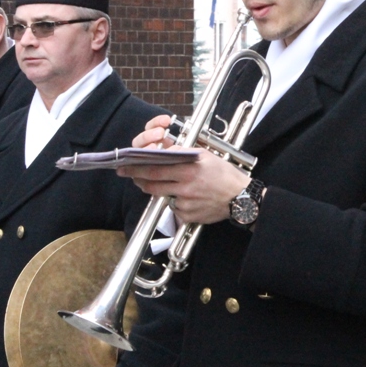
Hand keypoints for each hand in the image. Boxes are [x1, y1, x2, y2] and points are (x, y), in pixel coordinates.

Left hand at [122, 115, 248, 223]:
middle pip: (152, 184)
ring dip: (156, 189)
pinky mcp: (188, 216)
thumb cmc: (224, 174)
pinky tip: (186, 197)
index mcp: (188, 169)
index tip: (125, 166)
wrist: (241, 198)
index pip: (155, 168)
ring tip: (155, 183)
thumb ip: (183, 153)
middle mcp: (184, 186)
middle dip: (137, 178)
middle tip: (128, 174)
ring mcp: (185, 203)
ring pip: (161, 195)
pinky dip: (175, 201)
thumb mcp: (205, 156)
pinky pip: (174, 207)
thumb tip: (165, 150)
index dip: (137, 168)